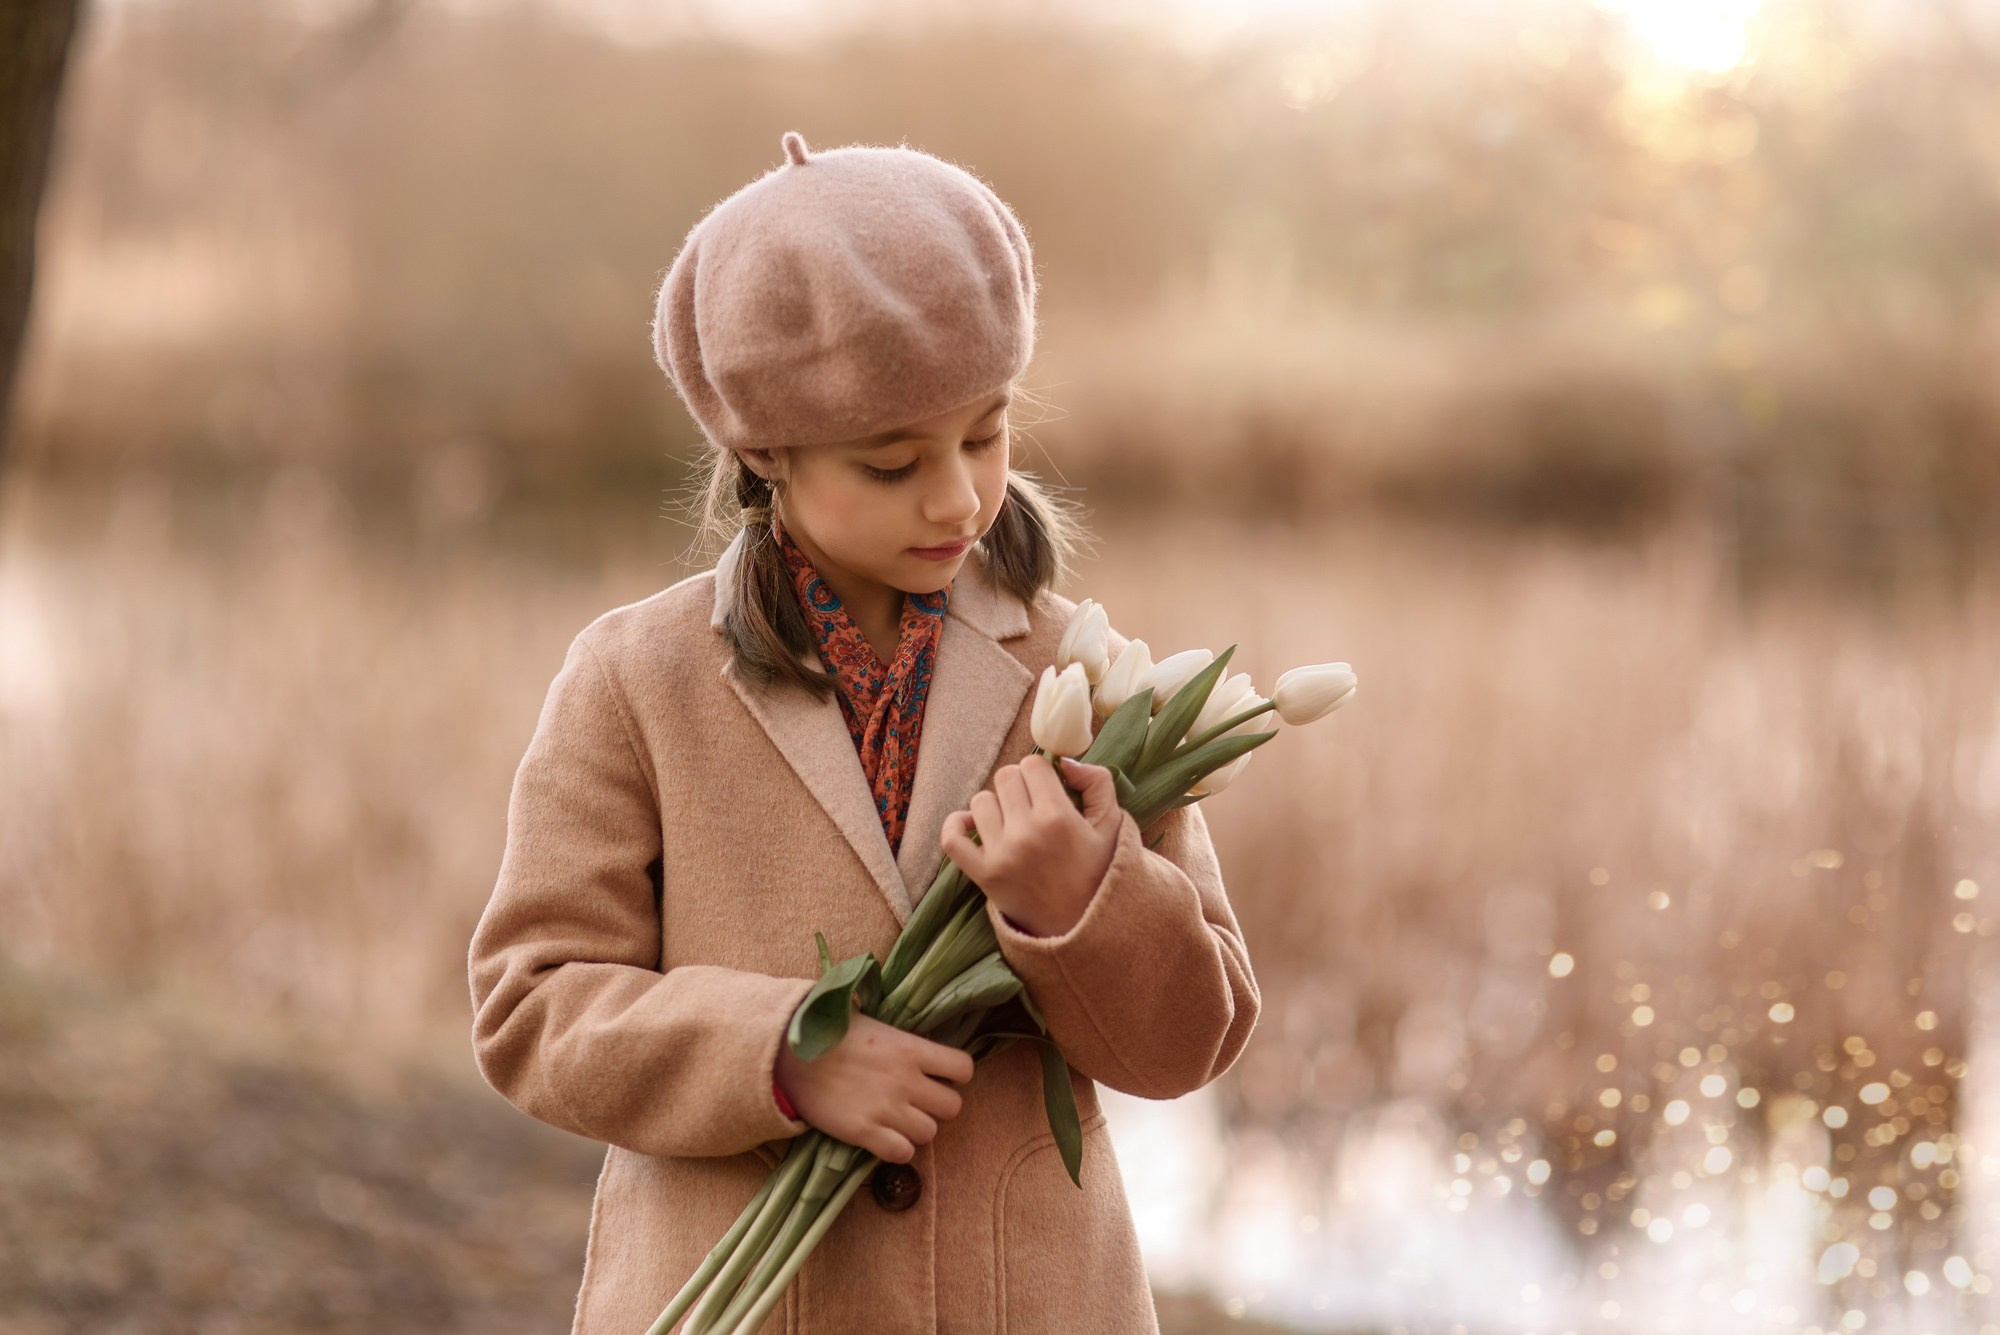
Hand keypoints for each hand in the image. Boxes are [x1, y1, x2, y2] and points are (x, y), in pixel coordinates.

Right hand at [774, 1012, 972, 1163]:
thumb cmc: (828, 1032)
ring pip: (929, 1133)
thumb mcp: (873, 1023)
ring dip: (916, 1129)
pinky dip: (897, 1150)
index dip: (955, 1075)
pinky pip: (902, 1154)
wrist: (787, 1053)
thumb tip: (917, 1044)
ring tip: (898, 1120)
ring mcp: (886, 1108)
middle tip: (917, 1102)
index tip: (939, 1076)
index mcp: (911, 1048)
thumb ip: (901, 1038)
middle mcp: (906, 1080)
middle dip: (937, 1106)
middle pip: (952, 1107)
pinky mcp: (864, 1132)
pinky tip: (884, 1138)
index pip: (963, 1068)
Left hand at [940, 753, 1121, 937]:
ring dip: (996, 806)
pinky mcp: (983, 875)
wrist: (1084, 927)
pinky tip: (973, 825)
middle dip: (1020, 785)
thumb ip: (1097, 782)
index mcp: (1058, 817)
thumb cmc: (1099, 872)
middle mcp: (1026, 834)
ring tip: (1014, 823)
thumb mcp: (1112, 824)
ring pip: (980, 801)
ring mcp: (1001, 855)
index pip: (1032, 765)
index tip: (1049, 788)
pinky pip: (952, 838)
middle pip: (1005, 777)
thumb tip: (1064, 761)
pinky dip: (956, 825)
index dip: (1041, 773)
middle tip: (1033, 806)